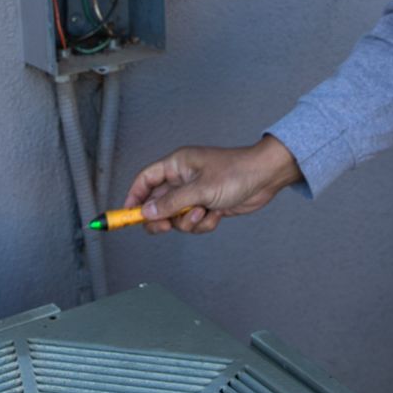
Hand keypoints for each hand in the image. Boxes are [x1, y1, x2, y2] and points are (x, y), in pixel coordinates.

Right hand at [123, 136, 301, 233]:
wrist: (265, 178)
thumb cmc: (235, 172)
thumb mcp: (199, 190)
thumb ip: (170, 203)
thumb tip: (146, 213)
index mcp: (177, 165)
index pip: (145, 180)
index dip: (134, 197)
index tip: (127, 214)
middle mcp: (183, 179)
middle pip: (158, 203)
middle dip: (162, 218)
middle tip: (165, 227)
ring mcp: (195, 194)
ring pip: (177, 217)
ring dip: (188, 222)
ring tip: (204, 213)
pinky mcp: (207, 206)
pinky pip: (194, 222)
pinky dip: (204, 223)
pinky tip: (217, 214)